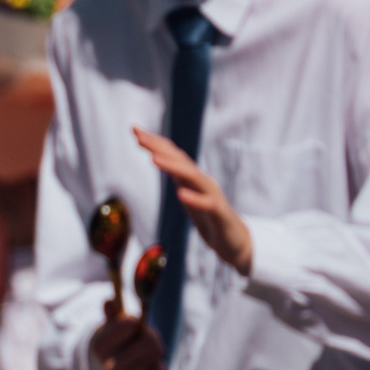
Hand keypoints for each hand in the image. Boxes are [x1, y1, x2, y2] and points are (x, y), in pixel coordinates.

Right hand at [91, 299, 166, 369]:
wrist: (111, 367)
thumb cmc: (116, 339)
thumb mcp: (112, 324)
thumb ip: (112, 312)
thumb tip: (110, 301)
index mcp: (100, 346)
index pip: (129, 325)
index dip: (135, 321)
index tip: (133, 323)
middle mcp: (110, 366)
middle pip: (151, 342)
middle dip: (151, 335)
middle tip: (145, 336)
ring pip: (157, 354)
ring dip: (154, 349)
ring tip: (144, 350)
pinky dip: (158, 365)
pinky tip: (147, 364)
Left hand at [134, 128, 252, 275]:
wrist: (234, 239)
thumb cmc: (209, 217)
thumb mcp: (188, 194)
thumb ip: (177, 177)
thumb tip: (159, 158)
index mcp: (193, 178)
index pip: (173, 155)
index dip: (155, 142)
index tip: (135, 130)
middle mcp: (202, 181)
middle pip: (180, 160)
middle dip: (159, 147)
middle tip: (138, 136)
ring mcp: (212, 196)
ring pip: (193, 177)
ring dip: (173, 167)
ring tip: (153, 159)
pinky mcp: (220, 213)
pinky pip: (208, 204)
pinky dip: (194, 198)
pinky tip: (180, 194)